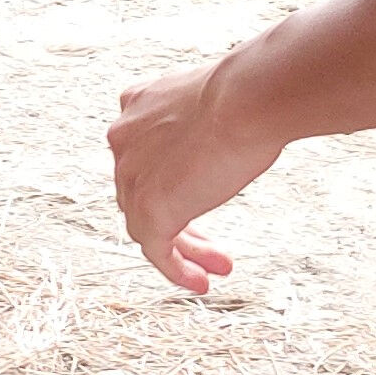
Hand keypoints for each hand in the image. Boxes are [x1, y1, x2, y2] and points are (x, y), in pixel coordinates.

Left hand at [107, 51, 282, 293]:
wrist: (248, 98)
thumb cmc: (252, 92)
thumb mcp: (218, 99)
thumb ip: (209, 118)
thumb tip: (242, 120)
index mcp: (136, 107)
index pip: (144, 155)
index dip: (172, 180)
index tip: (205, 193)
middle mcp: (124, 139)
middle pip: (143, 192)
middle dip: (180, 219)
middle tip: (212, 244)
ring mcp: (131, 175)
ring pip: (148, 224)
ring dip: (185, 249)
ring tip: (218, 268)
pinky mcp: (148, 208)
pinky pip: (155, 249)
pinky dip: (175, 269)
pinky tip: (200, 282)